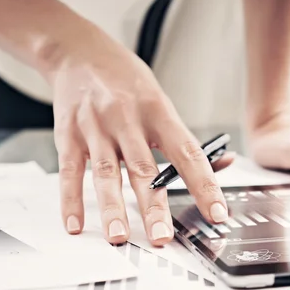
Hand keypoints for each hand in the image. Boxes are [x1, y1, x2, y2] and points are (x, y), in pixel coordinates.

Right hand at [44, 29, 232, 244]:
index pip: (187, 153)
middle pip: (143, 168)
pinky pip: (70, 171)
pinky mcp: (68, 134)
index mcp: (158, 111)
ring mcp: (96, 127)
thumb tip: (221, 164)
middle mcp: (127, 119)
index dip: (204, 184)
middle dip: (153, 206)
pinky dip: (72, 199)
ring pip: (106, 173)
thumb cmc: (125, 79)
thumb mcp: (161, 101)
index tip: (216, 212)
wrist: (79, 52)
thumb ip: (184, 138)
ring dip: (113, 207)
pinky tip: (75, 223)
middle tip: (162, 237)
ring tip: (119, 236)